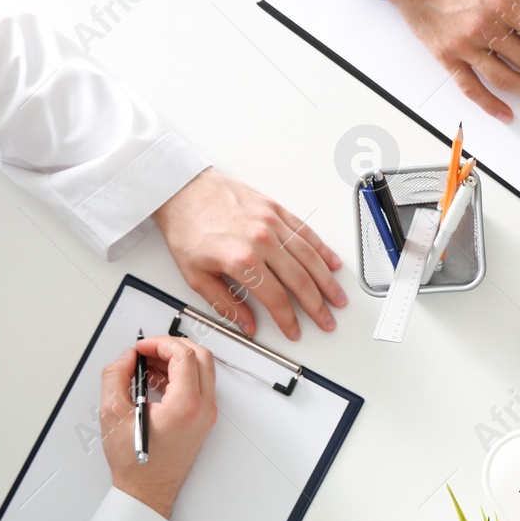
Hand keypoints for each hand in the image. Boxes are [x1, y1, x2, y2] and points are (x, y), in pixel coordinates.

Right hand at [100, 337, 216, 518]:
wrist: (147, 491)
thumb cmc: (135, 462)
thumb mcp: (113, 414)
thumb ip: (116, 377)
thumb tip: (126, 358)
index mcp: (186, 406)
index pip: (184, 356)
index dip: (160, 344)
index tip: (142, 347)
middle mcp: (203, 409)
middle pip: (201, 357)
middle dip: (173, 346)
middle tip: (149, 349)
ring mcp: (206, 415)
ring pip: (202, 370)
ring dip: (176, 360)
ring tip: (147, 364)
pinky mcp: (201, 419)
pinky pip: (198, 385)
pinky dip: (179, 375)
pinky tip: (155, 379)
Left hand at [153, 167, 345, 340]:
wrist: (181, 190)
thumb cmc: (186, 228)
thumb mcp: (195, 275)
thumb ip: (224, 304)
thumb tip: (246, 323)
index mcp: (242, 260)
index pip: (276, 299)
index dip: (289, 320)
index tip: (294, 330)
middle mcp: (261, 240)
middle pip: (300, 281)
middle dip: (317, 306)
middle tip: (327, 320)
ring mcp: (272, 222)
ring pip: (310, 257)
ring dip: (327, 281)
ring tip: (338, 298)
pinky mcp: (275, 209)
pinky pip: (306, 232)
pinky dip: (322, 250)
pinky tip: (333, 263)